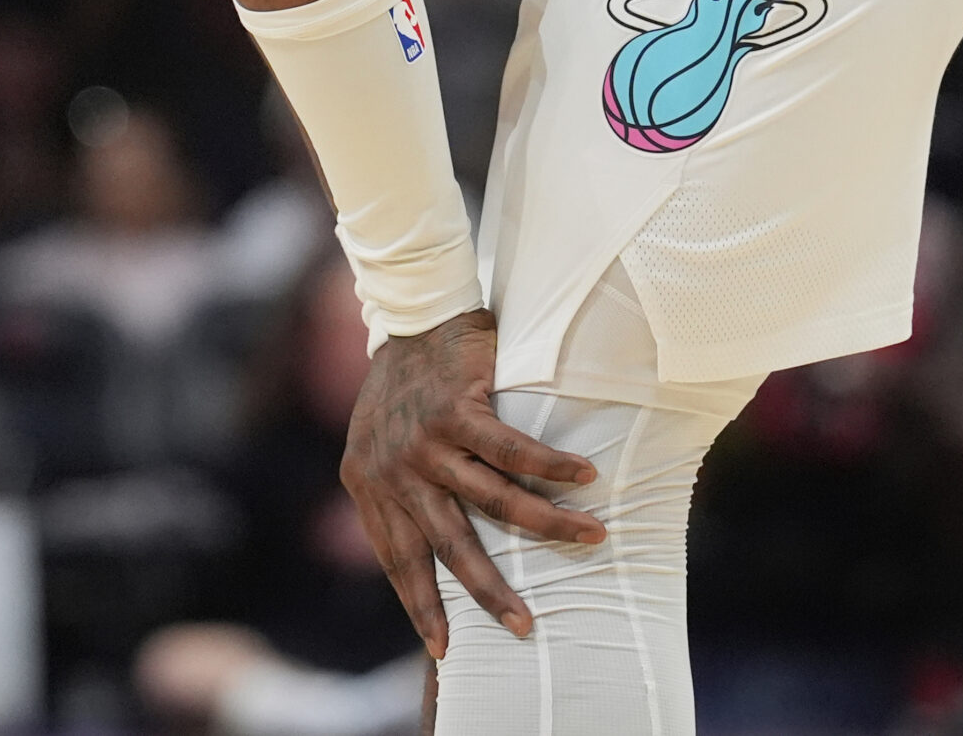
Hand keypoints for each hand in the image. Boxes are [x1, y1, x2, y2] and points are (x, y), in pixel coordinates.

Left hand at [340, 309, 603, 658]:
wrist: (407, 313)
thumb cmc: (400, 383)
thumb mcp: (375, 443)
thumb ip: (396, 489)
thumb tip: (427, 541)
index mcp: (369, 485)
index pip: (397, 559)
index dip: (421, 604)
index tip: (444, 649)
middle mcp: (394, 471)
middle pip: (449, 547)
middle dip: (489, 592)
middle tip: (524, 627)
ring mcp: (425, 441)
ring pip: (494, 501)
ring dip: (548, 524)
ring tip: (593, 537)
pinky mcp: (456, 409)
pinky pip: (512, 449)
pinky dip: (552, 466)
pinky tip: (586, 477)